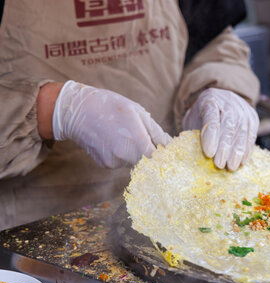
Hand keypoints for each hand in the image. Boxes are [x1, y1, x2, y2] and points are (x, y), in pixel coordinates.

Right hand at [52, 81, 170, 167]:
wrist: (75, 111)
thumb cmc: (109, 106)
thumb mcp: (138, 112)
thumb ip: (156, 132)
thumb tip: (171, 146)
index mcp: (136, 140)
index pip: (159, 158)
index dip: (165, 156)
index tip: (168, 152)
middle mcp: (125, 155)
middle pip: (148, 162)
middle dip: (150, 152)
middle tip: (143, 136)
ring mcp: (114, 162)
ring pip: (135, 162)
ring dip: (136, 152)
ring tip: (124, 134)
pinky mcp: (105, 165)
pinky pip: (122, 162)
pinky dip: (123, 154)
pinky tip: (114, 140)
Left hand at [182, 88, 258, 170]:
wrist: (221, 102)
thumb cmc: (203, 116)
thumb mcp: (194, 121)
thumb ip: (196, 135)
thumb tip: (200, 156)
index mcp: (209, 99)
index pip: (211, 117)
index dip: (210, 136)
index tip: (209, 153)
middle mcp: (228, 101)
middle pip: (228, 125)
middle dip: (224, 147)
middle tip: (219, 164)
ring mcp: (243, 108)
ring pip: (242, 131)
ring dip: (237, 152)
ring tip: (231, 166)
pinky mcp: (253, 117)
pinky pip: (251, 135)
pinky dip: (247, 150)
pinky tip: (241, 161)